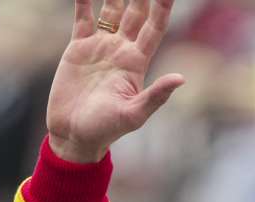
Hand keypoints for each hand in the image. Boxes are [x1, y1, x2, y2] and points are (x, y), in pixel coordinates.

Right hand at [47, 0, 184, 161]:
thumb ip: (156, 96)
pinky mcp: (78, 47)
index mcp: (137, 63)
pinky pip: (83, 16)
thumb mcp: (133, 115)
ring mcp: (101, 46)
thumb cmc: (105, 130)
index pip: (154, 27)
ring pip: (112, 9)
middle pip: (136, 12)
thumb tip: (181, 79)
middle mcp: (122, 50)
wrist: (74, 135)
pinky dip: (83, 0)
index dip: (162, 7)